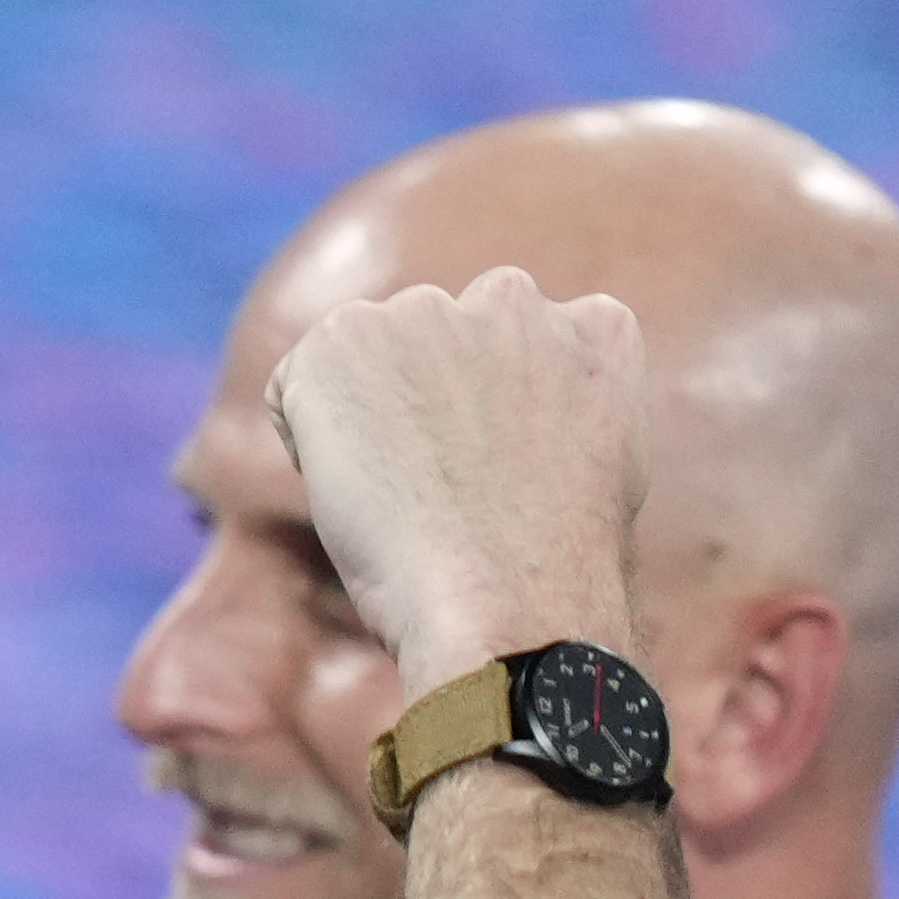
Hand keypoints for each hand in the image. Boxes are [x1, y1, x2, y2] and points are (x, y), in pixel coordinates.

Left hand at [261, 266, 654, 697]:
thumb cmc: (553, 571)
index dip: (495, 417)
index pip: (523, 345)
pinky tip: (353, 492)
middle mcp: (513, 301)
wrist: (507, 598)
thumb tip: (515, 419)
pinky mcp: (347, 340)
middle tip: (438, 491)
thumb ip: (564, 413)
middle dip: (428, 400)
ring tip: (400, 496)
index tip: (495, 477)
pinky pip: (296, 385)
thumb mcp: (601, 471)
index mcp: (595, 327)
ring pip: (370, 357)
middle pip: (441, 342)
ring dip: (367, 415)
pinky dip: (306, 439)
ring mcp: (428, 312)